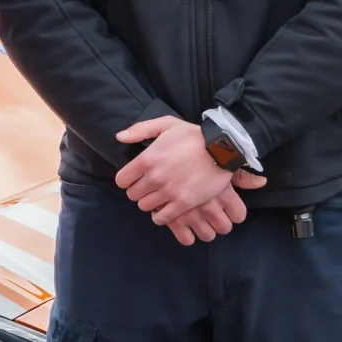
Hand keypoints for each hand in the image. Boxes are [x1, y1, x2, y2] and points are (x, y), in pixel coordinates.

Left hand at [114, 116, 265, 245]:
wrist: (221, 149)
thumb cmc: (193, 136)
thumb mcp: (167, 124)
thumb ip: (140, 129)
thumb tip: (119, 137)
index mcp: (147, 159)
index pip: (122, 180)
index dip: (126, 180)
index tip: (135, 178)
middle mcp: (155, 177)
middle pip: (132, 195)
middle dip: (138, 191)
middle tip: (149, 187)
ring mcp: (169, 192)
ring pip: (145, 207)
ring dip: (150, 202)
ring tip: (158, 196)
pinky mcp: (183, 203)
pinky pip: (161, 218)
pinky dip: (161, 216)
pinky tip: (166, 208)